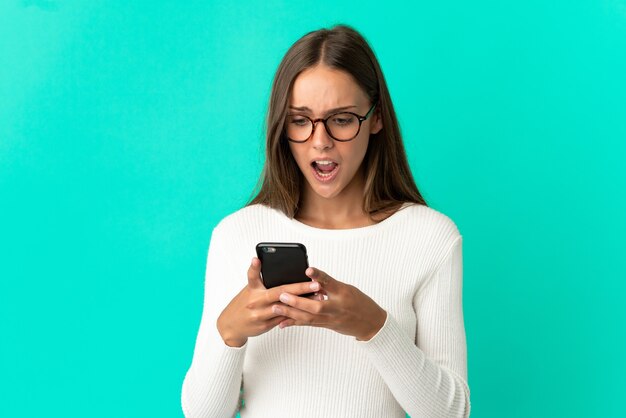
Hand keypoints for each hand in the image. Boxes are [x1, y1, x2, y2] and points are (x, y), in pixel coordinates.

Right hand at [216, 257, 322, 346]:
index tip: (258, 259)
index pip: (253, 276)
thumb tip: (263, 261)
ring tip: (317, 297)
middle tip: (314, 284)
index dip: (255, 267)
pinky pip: (284, 319)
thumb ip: (258, 278)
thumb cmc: (242, 304)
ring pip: (285, 308)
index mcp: (251, 290)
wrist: (230, 326)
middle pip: (279, 293)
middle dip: (299, 288)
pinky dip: (297, 313)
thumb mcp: (248, 289)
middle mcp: (256, 302)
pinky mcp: (265, 325)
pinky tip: (310, 309)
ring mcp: (260, 315)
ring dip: (302, 302)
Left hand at [272, 267, 387, 340]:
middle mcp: (336, 308)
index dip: (319, 276)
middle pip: (316, 306)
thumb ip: (329, 283)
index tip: (308, 269)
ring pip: (309, 317)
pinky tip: (283, 322)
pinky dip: (295, 323)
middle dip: (297, 301)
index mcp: (343, 293)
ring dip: (291, 313)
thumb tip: (311, 275)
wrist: (370, 324)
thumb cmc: (359, 303)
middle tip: (281, 295)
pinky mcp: (326, 326)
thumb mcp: (347, 289)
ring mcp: (331, 319)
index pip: (330, 282)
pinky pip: (309, 324)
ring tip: (276, 308)